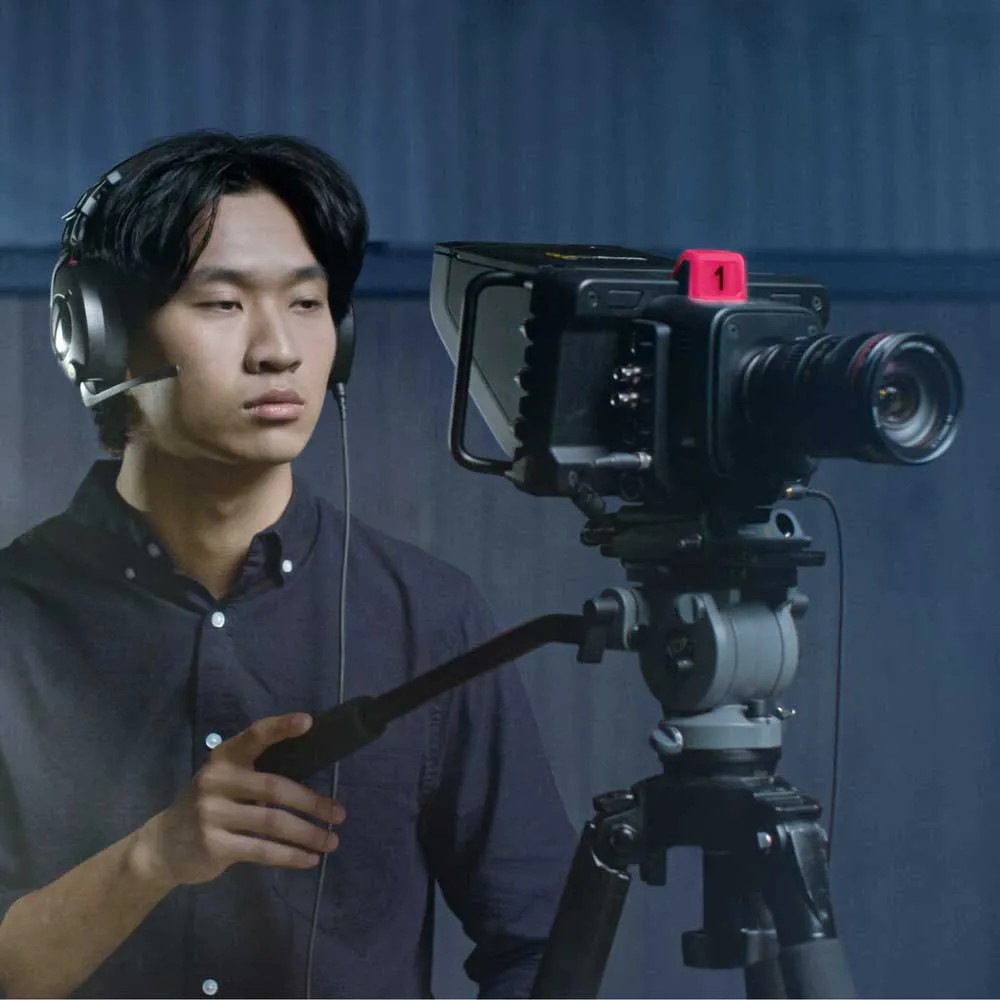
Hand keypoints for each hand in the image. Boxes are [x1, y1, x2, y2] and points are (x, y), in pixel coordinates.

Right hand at [133, 713, 344, 888]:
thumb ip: (256, 775)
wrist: (162, 846)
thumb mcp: (224, 781)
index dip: (281, 727)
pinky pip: (262, 850)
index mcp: (224, 758)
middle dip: (312, 802)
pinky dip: (290, 855)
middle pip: (275, 788)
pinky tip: (309, 859)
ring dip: (308, 833)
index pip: (255, 736)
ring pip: (273, 822)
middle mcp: (216, 780)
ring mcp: (212, 814)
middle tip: (340, 813)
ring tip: (332, 841)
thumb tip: (311, 784)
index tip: (308, 722)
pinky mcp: (214, 845)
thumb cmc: (209, 807)